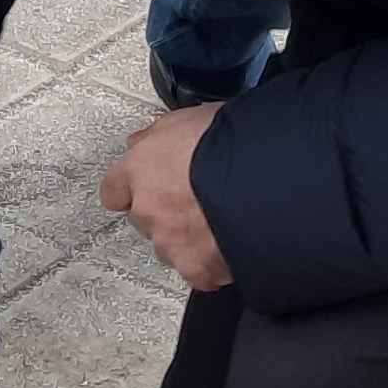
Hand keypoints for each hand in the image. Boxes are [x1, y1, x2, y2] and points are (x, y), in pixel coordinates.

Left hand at [100, 102, 231, 288]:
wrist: (273, 181)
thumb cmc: (239, 144)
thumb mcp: (193, 117)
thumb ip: (160, 134)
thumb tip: (144, 141)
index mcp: (141, 169)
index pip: (114, 190)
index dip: (132, 189)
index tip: (146, 187)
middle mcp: (148, 209)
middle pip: (145, 219)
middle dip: (167, 212)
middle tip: (198, 198)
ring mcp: (171, 243)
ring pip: (171, 247)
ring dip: (188, 237)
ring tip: (222, 219)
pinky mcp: (198, 270)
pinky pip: (200, 269)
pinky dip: (213, 260)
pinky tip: (233, 240)